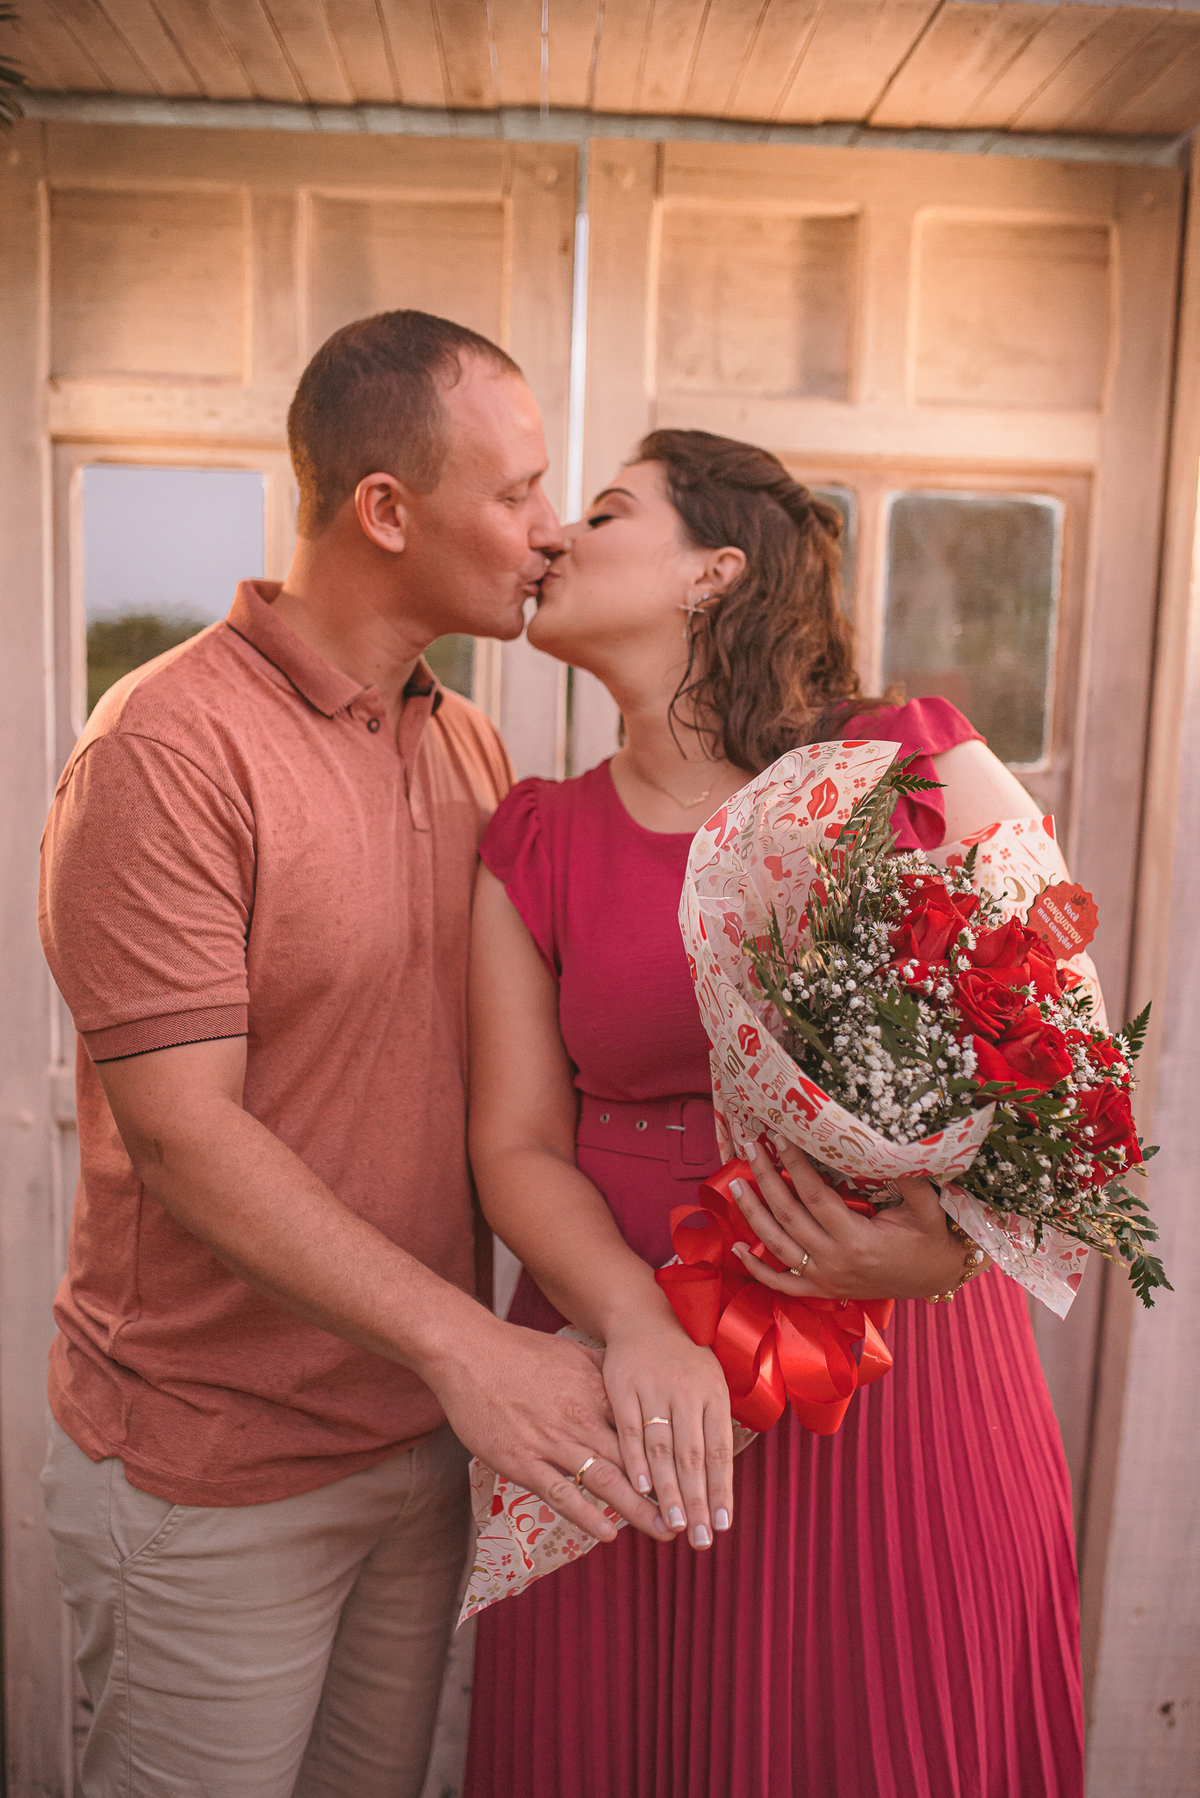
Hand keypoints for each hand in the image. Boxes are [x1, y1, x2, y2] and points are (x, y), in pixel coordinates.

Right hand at [429, 1315, 671, 1542]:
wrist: (470, 1352)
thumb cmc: (520, 1352)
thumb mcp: (573, 1354)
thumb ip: (605, 1374)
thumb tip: (636, 1384)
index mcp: (597, 1392)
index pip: (644, 1429)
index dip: (671, 1455)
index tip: (696, 1476)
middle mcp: (582, 1418)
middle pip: (633, 1460)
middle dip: (665, 1492)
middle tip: (691, 1518)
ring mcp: (552, 1441)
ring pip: (604, 1480)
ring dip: (637, 1509)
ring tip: (663, 1531)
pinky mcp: (522, 1460)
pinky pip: (560, 1493)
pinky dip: (586, 1515)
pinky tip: (607, 1535)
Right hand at [601, 1313, 733, 1549]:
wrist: (643, 1316)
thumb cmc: (683, 1358)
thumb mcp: (709, 1382)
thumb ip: (713, 1425)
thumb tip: (722, 1479)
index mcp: (713, 1393)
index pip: (720, 1451)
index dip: (721, 1490)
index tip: (722, 1526)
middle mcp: (687, 1391)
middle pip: (693, 1456)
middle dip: (697, 1501)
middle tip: (700, 1540)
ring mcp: (653, 1388)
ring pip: (662, 1448)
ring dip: (668, 1491)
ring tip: (674, 1524)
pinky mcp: (622, 1385)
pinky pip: (629, 1429)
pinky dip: (635, 1460)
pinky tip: (641, 1489)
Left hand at [729, 1136, 976, 1301]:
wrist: (936, 1278)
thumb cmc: (931, 1239)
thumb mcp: (926, 1209)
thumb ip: (910, 1180)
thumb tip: (895, 1145)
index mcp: (857, 1239)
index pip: (815, 1195)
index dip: (795, 1165)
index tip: (780, 1138)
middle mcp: (834, 1261)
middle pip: (788, 1215)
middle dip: (766, 1179)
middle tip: (750, 1148)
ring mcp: (825, 1278)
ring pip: (777, 1245)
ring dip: (753, 1214)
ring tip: (736, 1184)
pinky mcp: (823, 1290)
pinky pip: (783, 1284)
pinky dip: (757, 1269)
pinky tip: (736, 1249)